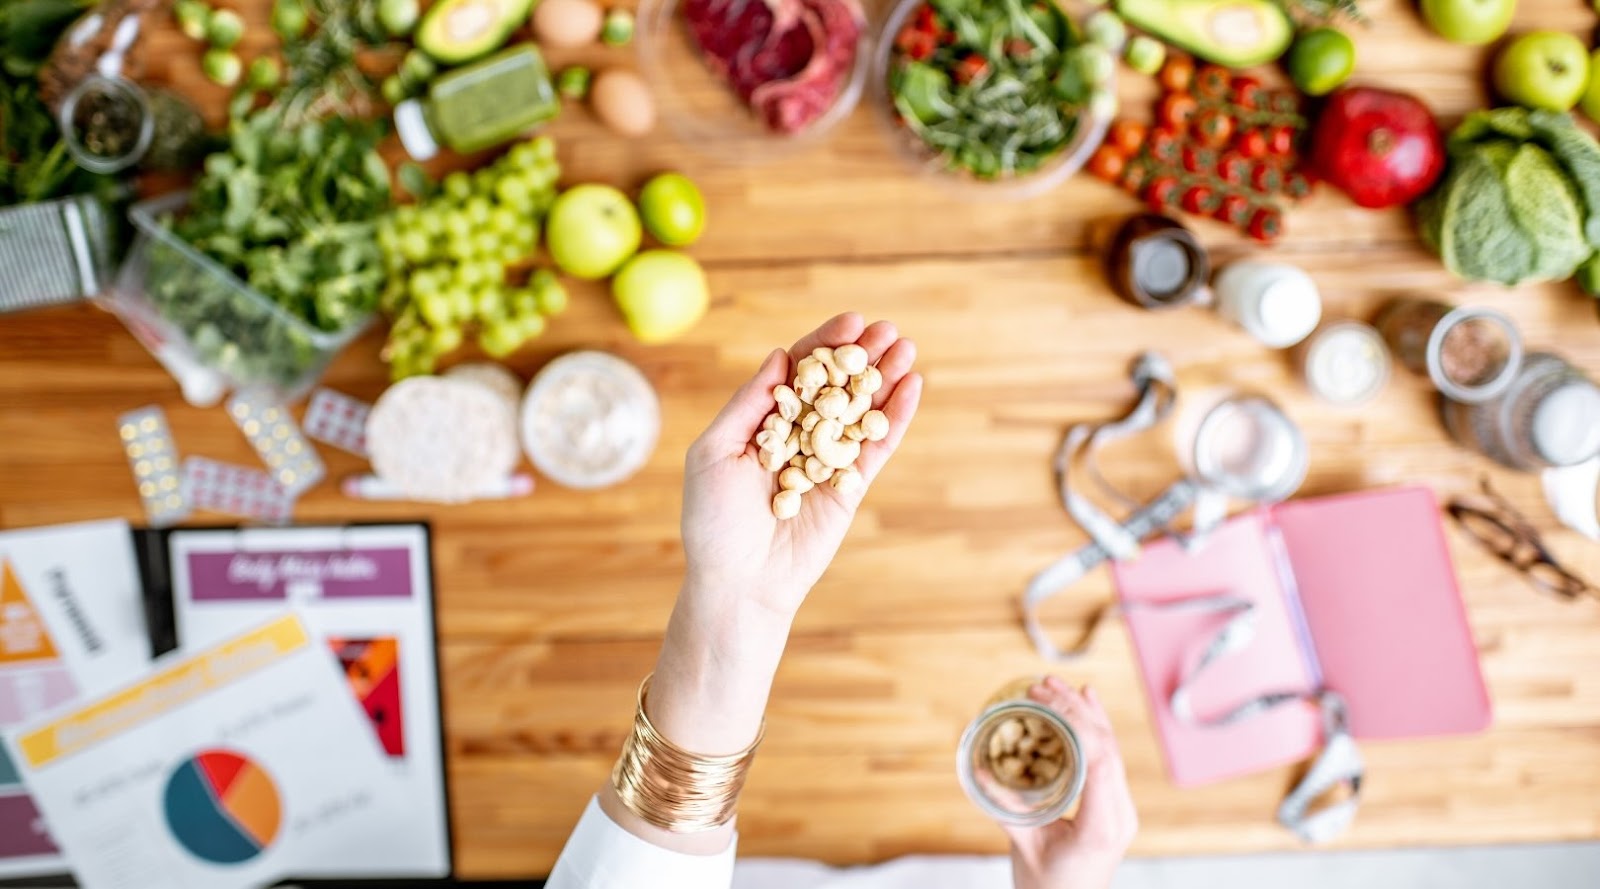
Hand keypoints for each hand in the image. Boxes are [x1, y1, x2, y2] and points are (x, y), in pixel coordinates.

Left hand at [681, 313, 922, 621]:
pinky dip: (895, 417)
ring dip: (885, 377)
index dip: (824, 344)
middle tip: (887, 328)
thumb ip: (748, 405)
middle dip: (862, 354)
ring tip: (907, 346)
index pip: (798, 370)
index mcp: (762, 420)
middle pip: (836, 383)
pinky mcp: (851, 486)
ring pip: (861, 409)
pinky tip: (912, 385)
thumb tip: (779, 357)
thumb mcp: (714, 453)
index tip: (850, 321)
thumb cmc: (713, 521)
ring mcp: (827, 458)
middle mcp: (797, 434)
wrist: (739, 582)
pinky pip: (877, 446)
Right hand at [1006, 677, 1137, 888]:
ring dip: (1085, 713)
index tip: (1045, 703)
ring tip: (1057, 685)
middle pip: (1106, 748)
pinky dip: (1096, 729)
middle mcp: (1119, 813)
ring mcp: (1121, 809)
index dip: (1075, 724)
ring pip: (1111, 749)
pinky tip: (1088, 701)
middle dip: (1075, 710)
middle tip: (1042, 686)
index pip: (1098, 761)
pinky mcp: (1113, 805)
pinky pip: (1108, 760)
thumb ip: (1005, 809)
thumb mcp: (1024, 848)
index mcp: (1101, 825)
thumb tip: (978, 770)